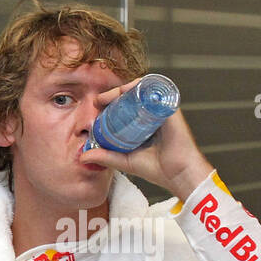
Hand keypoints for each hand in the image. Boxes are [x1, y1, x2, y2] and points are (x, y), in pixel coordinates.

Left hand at [78, 77, 213, 200]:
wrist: (177, 173)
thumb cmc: (157, 168)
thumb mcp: (124, 161)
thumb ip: (105, 156)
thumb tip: (83, 156)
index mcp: (144, 123)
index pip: (125, 107)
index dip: (110, 103)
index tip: (95, 106)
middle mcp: (153, 113)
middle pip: (132, 96)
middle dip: (113, 94)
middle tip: (98, 101)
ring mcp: (162, 109)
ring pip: (141, 90)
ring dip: (123, 89)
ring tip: (108, 97)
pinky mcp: (170, 107)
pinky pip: (155, 90)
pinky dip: (141, 86)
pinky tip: (127, 89)